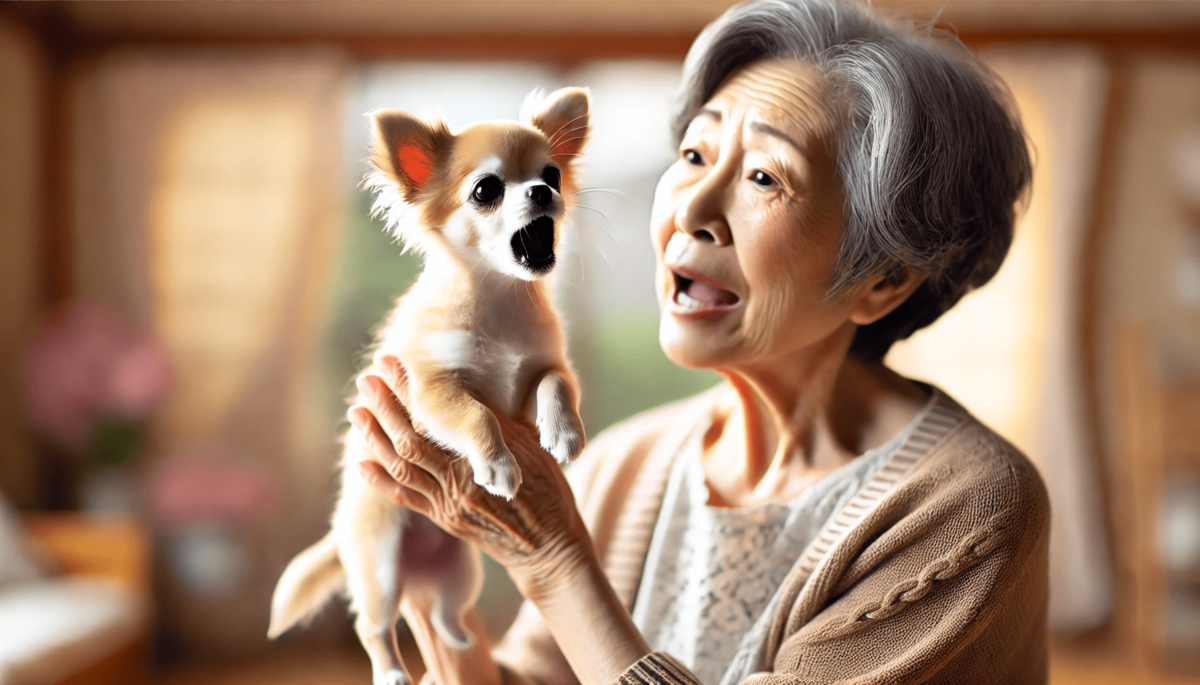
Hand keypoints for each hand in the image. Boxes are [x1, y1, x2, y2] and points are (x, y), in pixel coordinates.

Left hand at [348, 356, 594, 599]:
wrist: (548, 546)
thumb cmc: (547, 490)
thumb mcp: (530, 448)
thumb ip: (496, 427)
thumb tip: (468, 394)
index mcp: (482, 457)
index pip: (438, 417)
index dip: (411, 390)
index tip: (392, 364)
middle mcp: (460, 480)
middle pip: (411, 439)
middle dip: (386, 407)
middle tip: (365, 380)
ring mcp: (448, 502)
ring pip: (402, 467)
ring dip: (376, 437)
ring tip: (356, 411)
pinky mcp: (444, 518)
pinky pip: (406, 499)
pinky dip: (381, 481)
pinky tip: (361, 463)